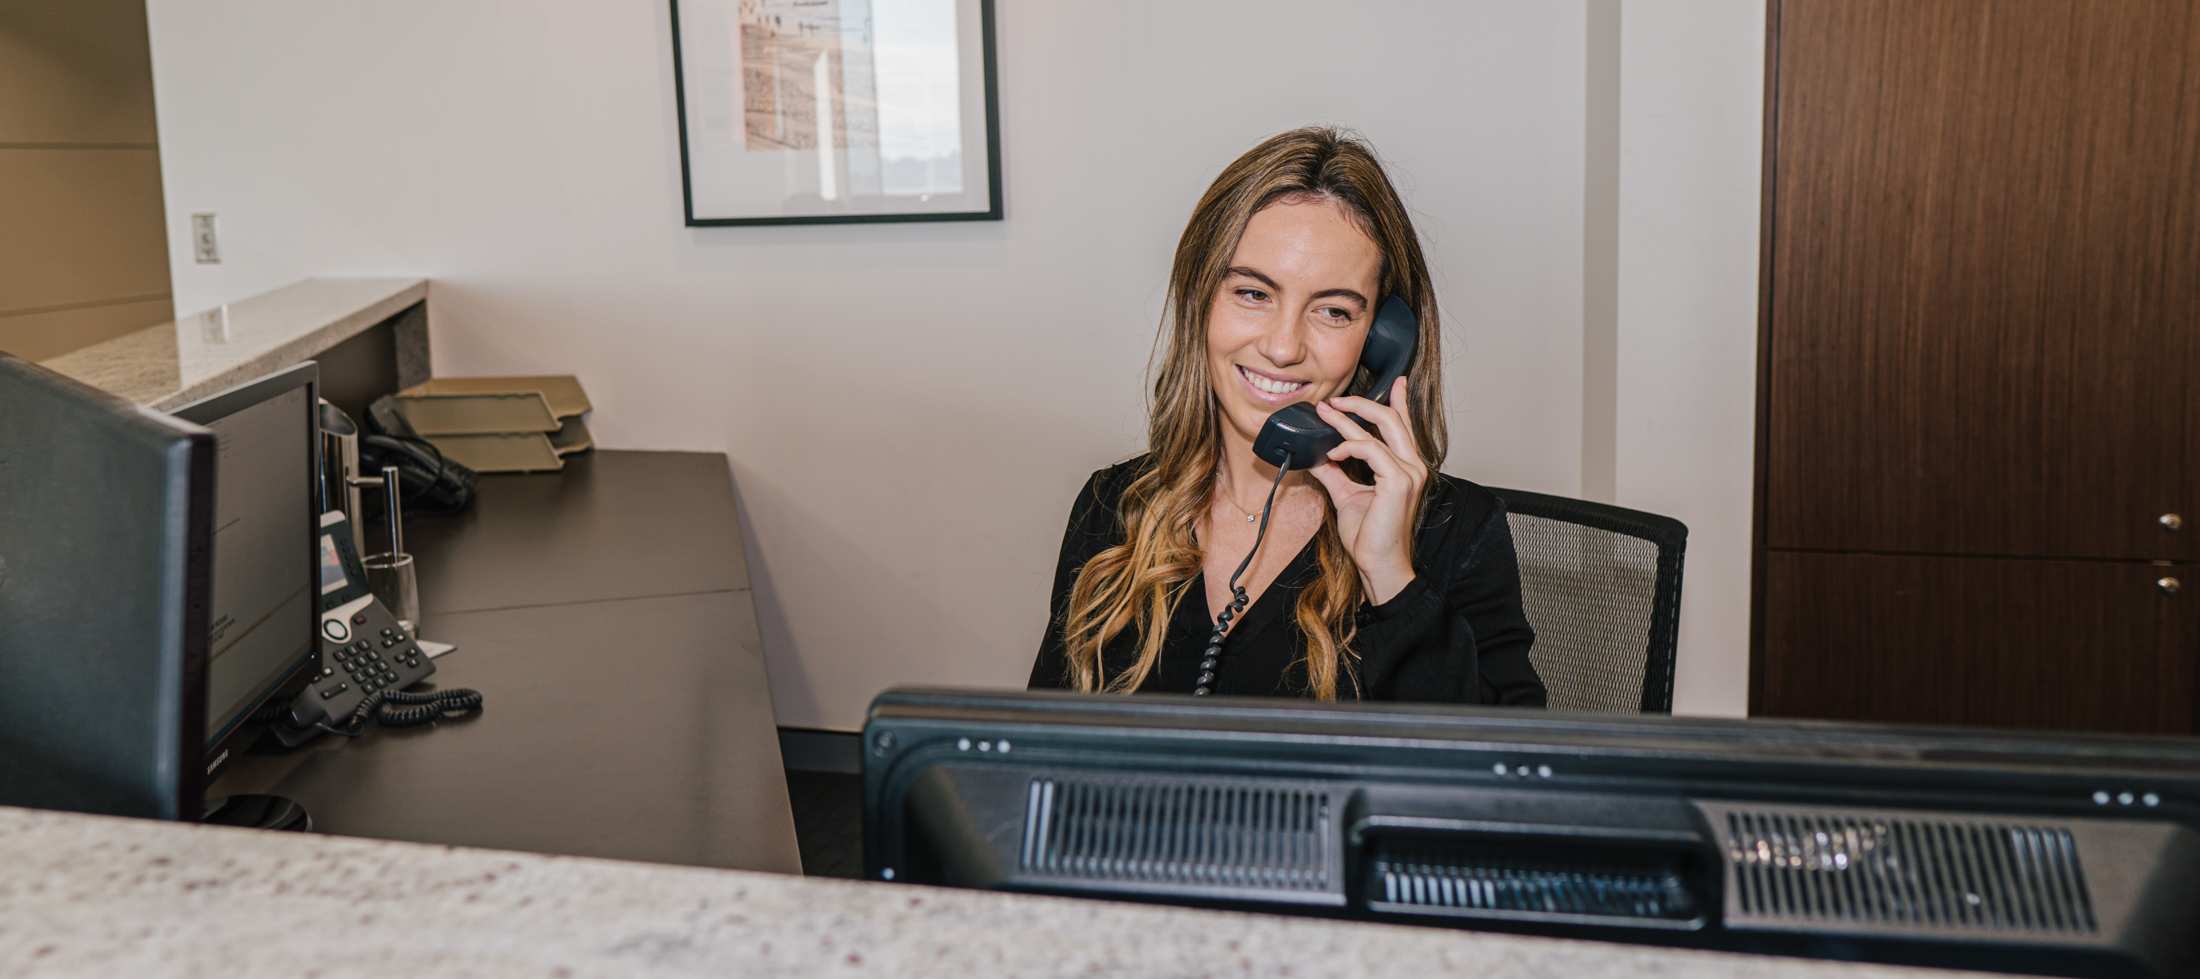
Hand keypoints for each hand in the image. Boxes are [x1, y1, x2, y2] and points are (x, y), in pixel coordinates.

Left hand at [1307, 376, 1428, 604]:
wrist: (1379, 565)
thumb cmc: (1370, 536)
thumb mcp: (1347, 496)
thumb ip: (1335, 472)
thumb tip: (1318, 455)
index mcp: (1406, 467)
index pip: (1404, 426)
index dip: (1401, 402)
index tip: (1398, 382)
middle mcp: (1412, 466)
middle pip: (1392, 419)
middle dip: (1361, 403)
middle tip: (1332, 400)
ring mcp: (1409, 473)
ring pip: (1380, 429)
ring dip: (1346, 420)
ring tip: (1324, 415)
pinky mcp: (1398, 482)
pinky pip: (1371, 450)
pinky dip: (1348, 446)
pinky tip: (1332, 453)